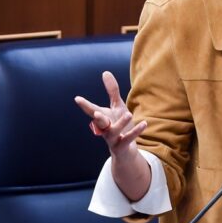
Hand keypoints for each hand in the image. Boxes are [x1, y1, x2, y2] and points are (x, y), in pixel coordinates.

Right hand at [74, 71, 149, 198]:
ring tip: (129, 114)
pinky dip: (136, 131)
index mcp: (103, 118)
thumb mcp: (117, 106)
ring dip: (120, 123)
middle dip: (97, 118)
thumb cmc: (120, 125)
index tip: (77, 99)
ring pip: (113, 132)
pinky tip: (144, 123)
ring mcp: (113, 138)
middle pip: (99, 123)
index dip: (85, 105)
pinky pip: (128, 138)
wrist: (125, 150)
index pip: (92, 110)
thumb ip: (112, 90)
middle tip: (96, 113)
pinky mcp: (122, 145)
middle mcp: (105, 128)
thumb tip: (105, 72)